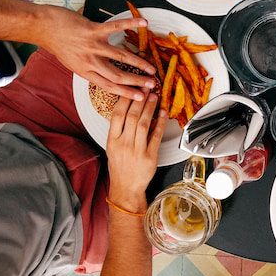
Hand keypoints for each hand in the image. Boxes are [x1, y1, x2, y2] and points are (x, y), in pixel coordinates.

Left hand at [37, 5, 156, 99]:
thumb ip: (89, 68)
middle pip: (118, 75)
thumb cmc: (57, 44)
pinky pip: (115, 27)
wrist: (43, 27)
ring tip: (151, 68)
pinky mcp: (93, 30)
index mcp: (85, 71)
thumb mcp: (72, 63)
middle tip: (152, 84)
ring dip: (139, 63)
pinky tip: (143, 23)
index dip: (127, 93)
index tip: (140, 97)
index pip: (109, 86)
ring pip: (121, 57)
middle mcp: (90, 61)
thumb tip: (104, 73)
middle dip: (137, 81)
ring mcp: (92, 45)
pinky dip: (130, 24)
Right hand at [106, 93, 166, 210]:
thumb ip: (119, 130)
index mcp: (112, 140)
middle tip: (146, 87)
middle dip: (140, 100)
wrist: (126, 188)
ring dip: (150, 108)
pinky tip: (163, 113)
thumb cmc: (120, 166)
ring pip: (144, 124)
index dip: (125, 100)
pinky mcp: (150, 157)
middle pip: (132, 117)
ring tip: (154, 97)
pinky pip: (156, 136)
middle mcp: (123, 144)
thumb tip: (128, 110)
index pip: (117, 115)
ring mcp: (137, 150)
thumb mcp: (112, 147)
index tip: (131, 89)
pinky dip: (160, 123)